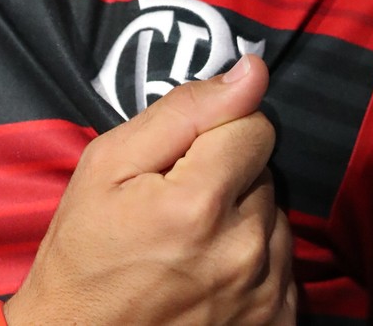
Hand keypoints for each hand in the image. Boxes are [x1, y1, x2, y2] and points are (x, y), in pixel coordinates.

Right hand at [4, 54, 294, 325]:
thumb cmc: (86, 252)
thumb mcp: (108, 165)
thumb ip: (184, 111)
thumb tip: (250, 72)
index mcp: (199, 203)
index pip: (255, 126)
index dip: (216, 131)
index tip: (182, 158)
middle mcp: (243, 252)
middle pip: (265, 172)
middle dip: (227, 176)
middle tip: (176, 205)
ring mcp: (263, 296)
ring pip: (277, 218)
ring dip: (243, 220)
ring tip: (191, 243)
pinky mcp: (275, 325)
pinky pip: (286, 268)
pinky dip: (255, 264)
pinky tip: (211, 274)